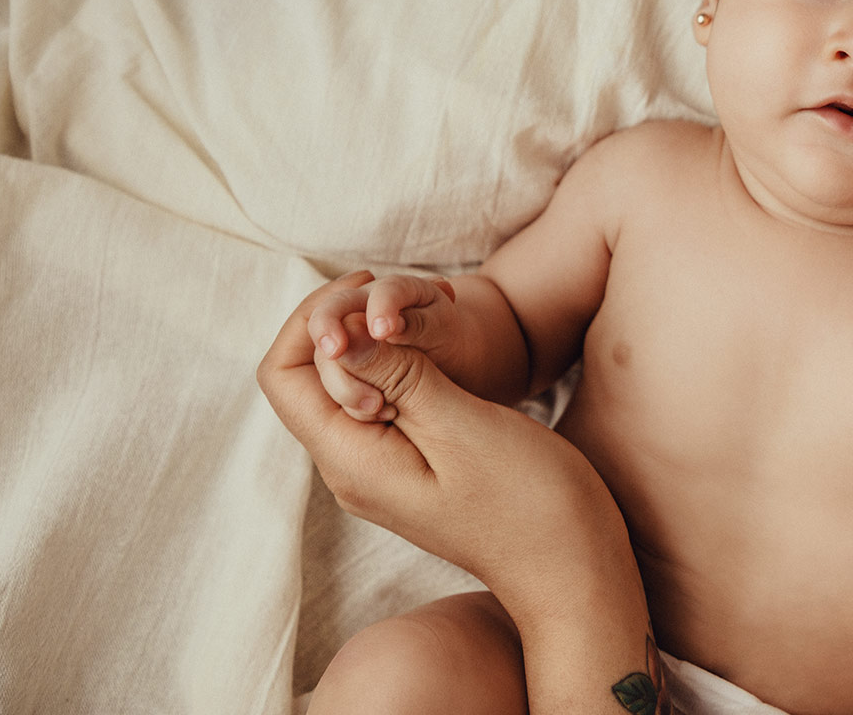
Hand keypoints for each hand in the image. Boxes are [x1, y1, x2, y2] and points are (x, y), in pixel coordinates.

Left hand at [259, 279, 637, 617]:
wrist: (568, 561)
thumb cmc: (527, 499)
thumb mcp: (463, 426)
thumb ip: (398, 377)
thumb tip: (337, 333)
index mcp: (352, 461)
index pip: (283, 375)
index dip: (313, 320)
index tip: (368, 290)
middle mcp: (350, 469)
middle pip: (305, 379)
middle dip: (337, 325)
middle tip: (391, 290)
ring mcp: (378, 471)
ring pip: (340, 389)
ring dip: (367, 344)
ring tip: (417, 311)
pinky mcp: (407, 467)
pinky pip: (376, 404)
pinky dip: (393, 366)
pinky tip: (433, 350)